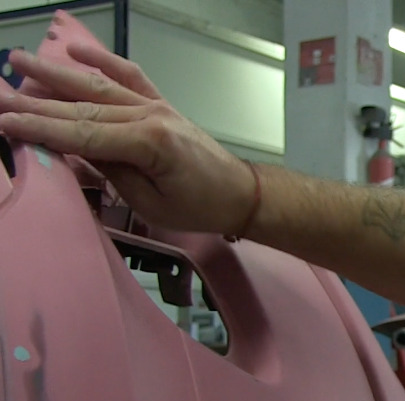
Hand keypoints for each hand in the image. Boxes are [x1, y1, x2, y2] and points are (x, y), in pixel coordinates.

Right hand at [0, 44, 256, 234]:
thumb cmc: (199, 206)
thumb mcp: (149, 204)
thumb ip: (112, 173)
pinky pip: (130, 76)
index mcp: (148, 143)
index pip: (82, 135)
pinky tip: (77, 49)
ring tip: (19, 60)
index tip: (4, 123)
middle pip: (81, 108)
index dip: (40, 129)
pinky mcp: (161, 105)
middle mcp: (150, 116)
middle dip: (35, 103)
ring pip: (98, 86)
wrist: (240, 192)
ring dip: (56, 73)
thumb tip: (75, 150)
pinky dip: (104, 60)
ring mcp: (156, 106)